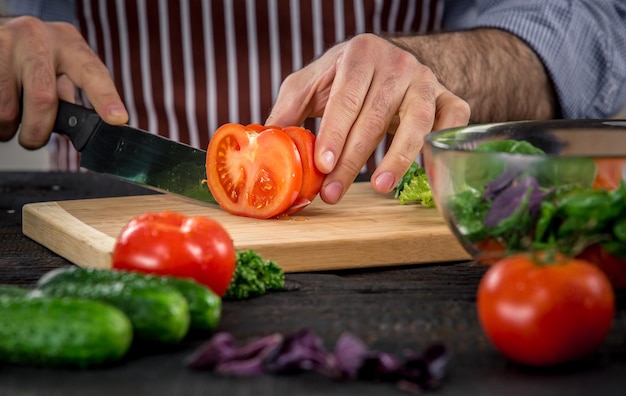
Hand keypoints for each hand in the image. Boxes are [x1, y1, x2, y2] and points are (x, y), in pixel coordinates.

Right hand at [0, 16, 126, 148]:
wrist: (5, 31)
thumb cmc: (40, 54)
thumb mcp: (63, 65)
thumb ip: (71, 96)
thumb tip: (76, 133)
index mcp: (68, 44)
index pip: (92, 73)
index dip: (106, 98)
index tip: (117, 119)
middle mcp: (38, 38)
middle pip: (43, 99)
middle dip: (39, 131)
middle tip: (34, 139)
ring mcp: (6, 43)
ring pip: (7, 109)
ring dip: (8, 127)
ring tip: (12, 120)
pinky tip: (2, 106)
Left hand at [266, 33, 469, 203]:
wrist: (391, 59)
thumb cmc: (347, 76)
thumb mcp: (313, 82)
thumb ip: (289, 108)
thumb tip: (264, 141)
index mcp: (359, 55)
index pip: (346, 99)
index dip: (335, 134)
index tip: (323, 165)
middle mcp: (397, 63)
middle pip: (376, 117)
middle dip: (353, 159)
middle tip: (334, 193)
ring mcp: (426, 80)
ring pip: (416, 122)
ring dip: (398, 158)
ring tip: (380, 187)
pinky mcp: (448, 96)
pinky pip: (453, 120)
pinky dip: (441, 143)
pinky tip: (422, 170)